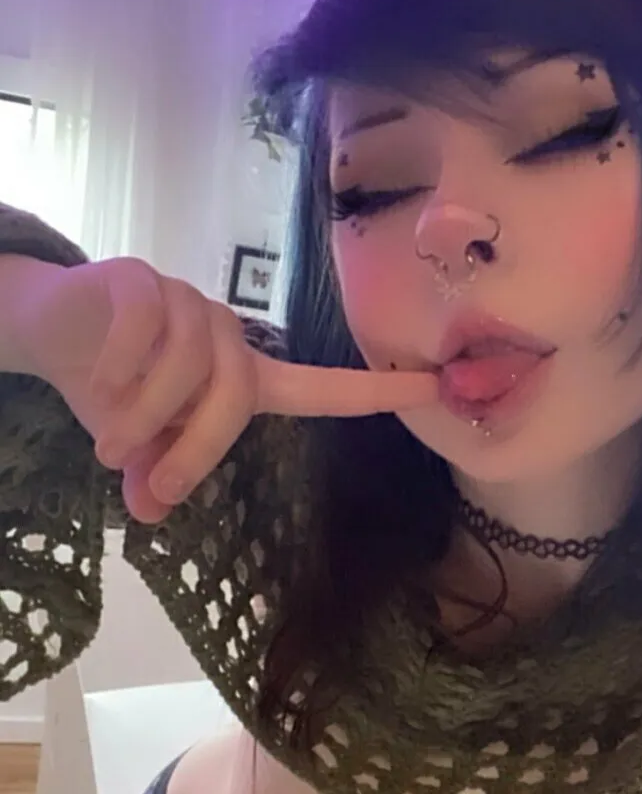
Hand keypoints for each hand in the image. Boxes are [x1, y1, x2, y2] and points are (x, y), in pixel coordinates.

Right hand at [20, 257, 437, 522]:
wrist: (52, 328)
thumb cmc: (114, 388)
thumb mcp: (139, 444)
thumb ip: (156, 470)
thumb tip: (151, 512)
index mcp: (245, 378)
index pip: (322, 387)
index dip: (376, 390)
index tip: (436, 388)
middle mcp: (227, 336)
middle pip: (239, 392)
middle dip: (196, 446)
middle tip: (153, 485)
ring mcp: (187, 304)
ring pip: (188, 364)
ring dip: (144, 416)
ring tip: (109, 445)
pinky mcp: (142, 281)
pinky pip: (145, 326)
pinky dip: (120, 366)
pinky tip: (96, 386)